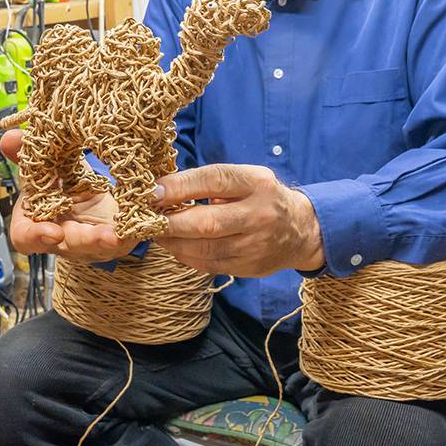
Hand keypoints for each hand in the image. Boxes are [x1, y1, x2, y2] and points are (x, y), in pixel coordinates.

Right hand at [0, 129, 138, 262]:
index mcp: (39, 220)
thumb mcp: (47, 167)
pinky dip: (135, 227)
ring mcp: (91, 243)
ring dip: (113, 239)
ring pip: (100, 246)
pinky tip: (145, 219)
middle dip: (87, 240)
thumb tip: (9, 138)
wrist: (96, 190)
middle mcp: (63, 237)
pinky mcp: (118, 240)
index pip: (26, 237)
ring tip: (125, 232)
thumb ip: (28, 154)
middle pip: (70, 245)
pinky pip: (126, 238)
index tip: (52, 232)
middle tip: (106, 236)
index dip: (35, 236)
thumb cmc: (64, 183)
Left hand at [155, 164, 323, 276]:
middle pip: (207, 222)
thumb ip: (212, 182)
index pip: (214, 180)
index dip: (180, 185)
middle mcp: (259, 214)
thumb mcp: (247, 178)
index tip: (153, 191)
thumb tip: (164, 189)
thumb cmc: (262, 197)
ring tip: (155, 233)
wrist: (300, 230)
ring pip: (205, 249)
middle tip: (145, 219)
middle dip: (170, 222)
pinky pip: (209, 265)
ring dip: (173, 242)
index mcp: (257, 183)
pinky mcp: (250, 267)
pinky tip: (174, 246)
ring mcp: (256, 245)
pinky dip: (185, 256)